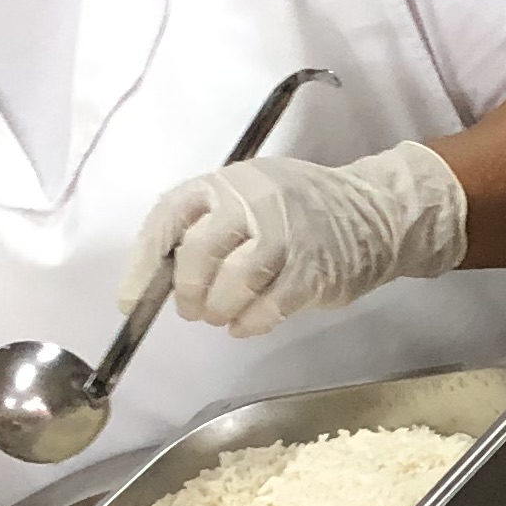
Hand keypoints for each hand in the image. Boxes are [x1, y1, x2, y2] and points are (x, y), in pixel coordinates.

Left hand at [127, 143, 470, 339]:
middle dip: (188, 292)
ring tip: (223, 316)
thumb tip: (164, 274)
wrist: (375, 213)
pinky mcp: (310, 272)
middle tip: (193, 309)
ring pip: (231, 284)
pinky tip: (248, 323)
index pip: (170, 218)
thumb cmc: (302, 208)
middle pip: (198, 253)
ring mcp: (284, 236)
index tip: (130, 299)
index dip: (145, 263)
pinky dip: (249, 323)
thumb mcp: (252, 194)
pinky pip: (265, 308)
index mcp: (229, 182)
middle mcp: (253, 202)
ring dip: (219, 310)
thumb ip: (211, 223)